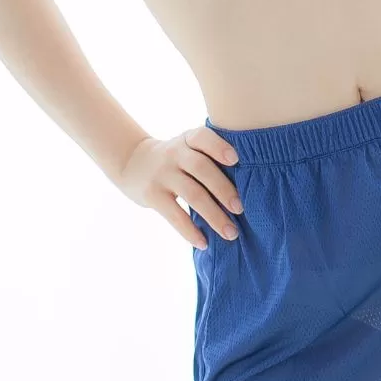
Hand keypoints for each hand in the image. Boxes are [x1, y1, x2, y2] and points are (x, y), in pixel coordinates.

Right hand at [117, 126, 242, 248]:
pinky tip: (204, 243)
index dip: (219, 147)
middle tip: (241, 209)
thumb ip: (208, 157)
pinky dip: (190, 231)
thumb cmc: (175, 158)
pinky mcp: (152, 195)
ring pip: (192, 194)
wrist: (132, 163)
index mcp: (188, 139)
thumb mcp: (186, 146)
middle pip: (202, 168)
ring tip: (231, 233)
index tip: (236, 160)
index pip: (203, 137)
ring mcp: (162, 174)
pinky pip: (174, 215)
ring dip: (214, 216)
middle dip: (224, 189)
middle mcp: (174, 153)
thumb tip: (248, 185)